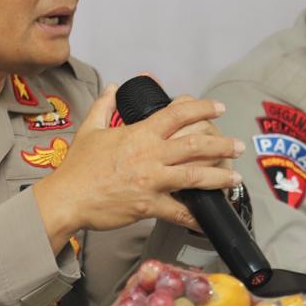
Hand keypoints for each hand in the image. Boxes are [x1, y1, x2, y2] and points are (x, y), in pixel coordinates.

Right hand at [33, 84, 242, 251]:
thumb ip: (104, 106)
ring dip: (219, 176)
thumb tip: (111, 88)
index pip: (176, 115)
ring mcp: (151, 181)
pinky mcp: (148, 205)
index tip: (217, 107)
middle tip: (238, 145)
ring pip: (195, 176)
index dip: (201, 108)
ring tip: (235, 177)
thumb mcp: (89, 130)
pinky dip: (196, 216)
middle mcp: (150, 155)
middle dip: (221, 144)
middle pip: (195, 145)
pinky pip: (179, 211)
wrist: (67, 198)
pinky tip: (208, 217)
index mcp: (138, 134)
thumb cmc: (77, 167)